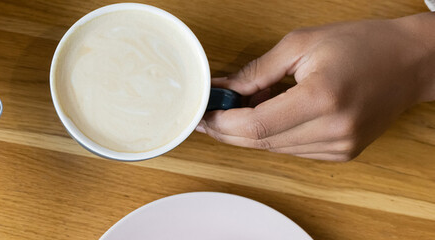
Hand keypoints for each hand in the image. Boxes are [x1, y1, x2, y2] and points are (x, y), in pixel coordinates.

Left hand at [197, 13, 434, 160]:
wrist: (411, 61)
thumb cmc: (362, 44)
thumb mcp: (301, 44)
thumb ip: (256, 72)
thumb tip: (221, 88)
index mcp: (322, 99)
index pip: (255, 126)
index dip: (222, 124)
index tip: (204, 114)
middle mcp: (333, 130)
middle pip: (261, 143)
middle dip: (228, 131)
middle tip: (209, 115)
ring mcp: (340, 146)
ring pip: (275, 149)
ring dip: (249, 133)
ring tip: (241, 107)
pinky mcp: (343, 154)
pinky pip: (293, 150)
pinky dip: (273, 135)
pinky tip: (269, 114)